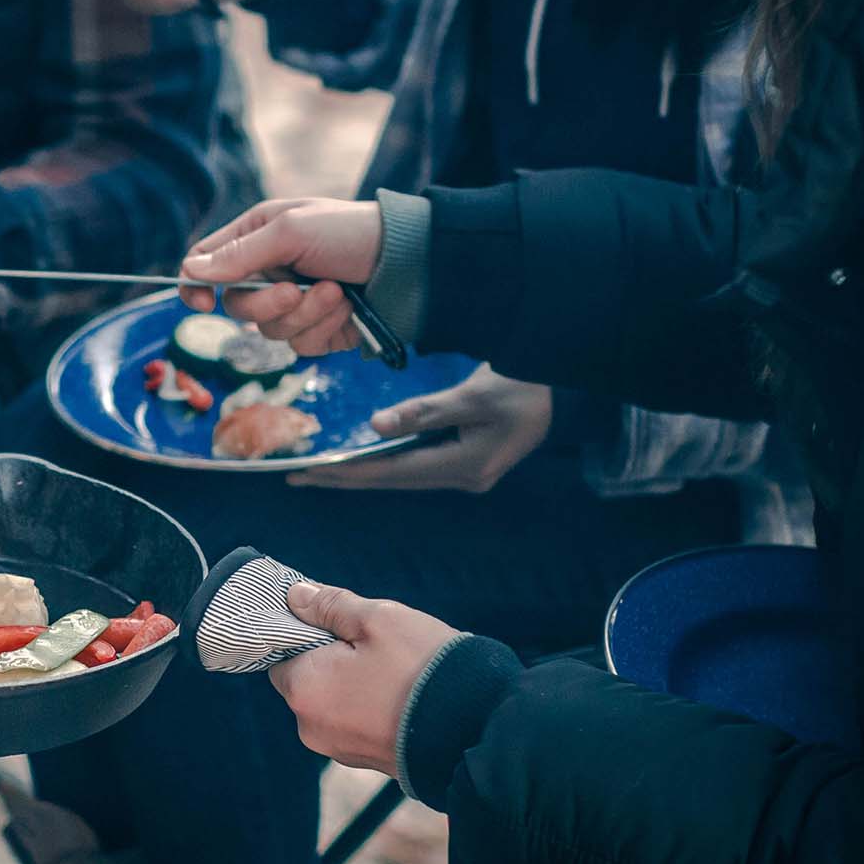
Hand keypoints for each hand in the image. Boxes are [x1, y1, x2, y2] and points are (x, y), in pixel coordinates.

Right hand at [178, 196, 382, 354]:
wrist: (409, 262)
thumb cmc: (350, 232)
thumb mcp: (292, 230)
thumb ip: (241, 254)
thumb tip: (191, 270)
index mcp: (257, 237)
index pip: (206, 264)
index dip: (196, 286)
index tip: (203, 304)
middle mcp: (270, 271)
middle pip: (236, 306)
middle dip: (268, 304)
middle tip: (297, 289)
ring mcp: (294, 304)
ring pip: (271, 332)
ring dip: (306, 314)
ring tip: (337, 293)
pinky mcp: (318, 330)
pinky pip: (301, 346)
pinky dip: (324, 328)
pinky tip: (348, 309)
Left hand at [267, 579, 461, 775]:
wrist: (474, 729)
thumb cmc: (422, 668)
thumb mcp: (378, 620)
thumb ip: (330, 606)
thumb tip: (296, 597)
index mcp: (304, 690)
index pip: (281, 654)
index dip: (305, 632)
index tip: (337, 621)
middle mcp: (311, 727)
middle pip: (307, 680)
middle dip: (332, 658)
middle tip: (375, 643)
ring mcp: (339, 750)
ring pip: (334, 702)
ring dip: (354, 682)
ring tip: (396, 670)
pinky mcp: (367, 761)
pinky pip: (356, 723)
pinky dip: (371, 706)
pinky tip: (402, 694)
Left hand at [295, 368, 552, 492]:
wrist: (566, 389)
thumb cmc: (527, 383)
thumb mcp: (475, 395)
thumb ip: (424, 411)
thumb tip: (374, 427)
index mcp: (464, 466)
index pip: (390, 473)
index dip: (346, 472)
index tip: (307, 473)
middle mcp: (463, 478)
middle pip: (391, 480)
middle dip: (344, 478)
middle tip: (298, 477)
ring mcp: (467, 473)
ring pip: (401, 475)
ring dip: (362, 471)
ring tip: (320, 469)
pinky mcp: (468, 461)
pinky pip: (416, 463)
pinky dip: (385, 460)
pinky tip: (363, 456)